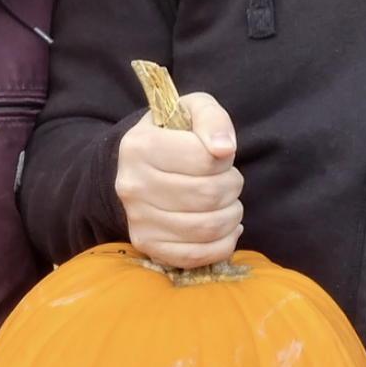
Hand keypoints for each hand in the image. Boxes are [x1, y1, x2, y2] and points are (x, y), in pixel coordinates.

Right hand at [116, 93, 243, 268]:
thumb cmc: (172, 136)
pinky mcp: (147, 245)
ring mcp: (138, 219)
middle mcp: (133, 185)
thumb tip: (224, 148)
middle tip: (230, 182)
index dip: (225, 159)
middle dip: (232, 187)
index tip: (221, 156)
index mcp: (140, 146)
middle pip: (208, 195)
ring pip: (207, 227)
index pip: (204, 159)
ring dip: (231, 216)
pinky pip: (196, 256)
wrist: (137, 167)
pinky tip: (225, 229)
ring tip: (228, 204)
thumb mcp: (191, 110)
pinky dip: (223, 244)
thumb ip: (212, 119)